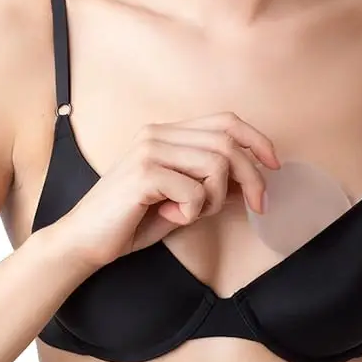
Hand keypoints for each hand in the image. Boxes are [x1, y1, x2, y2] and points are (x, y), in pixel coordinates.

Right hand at [53, 112, 279, 267]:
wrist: (86, 240)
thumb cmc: (135, 219)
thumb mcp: (184, 198)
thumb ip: (213, 183)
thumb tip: (254, 181)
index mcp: (167, 133)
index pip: (225, 121)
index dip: (257, 140)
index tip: (274, 165)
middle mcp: (158, 133)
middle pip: (227, 143)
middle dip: (252, 178)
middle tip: (257, 206)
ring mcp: (149, 150)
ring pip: (216, 165)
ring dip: (216, 198)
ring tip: (192, 212)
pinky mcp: (143, 173)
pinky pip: (195, 191)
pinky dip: (192, 212)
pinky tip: (170, 216)